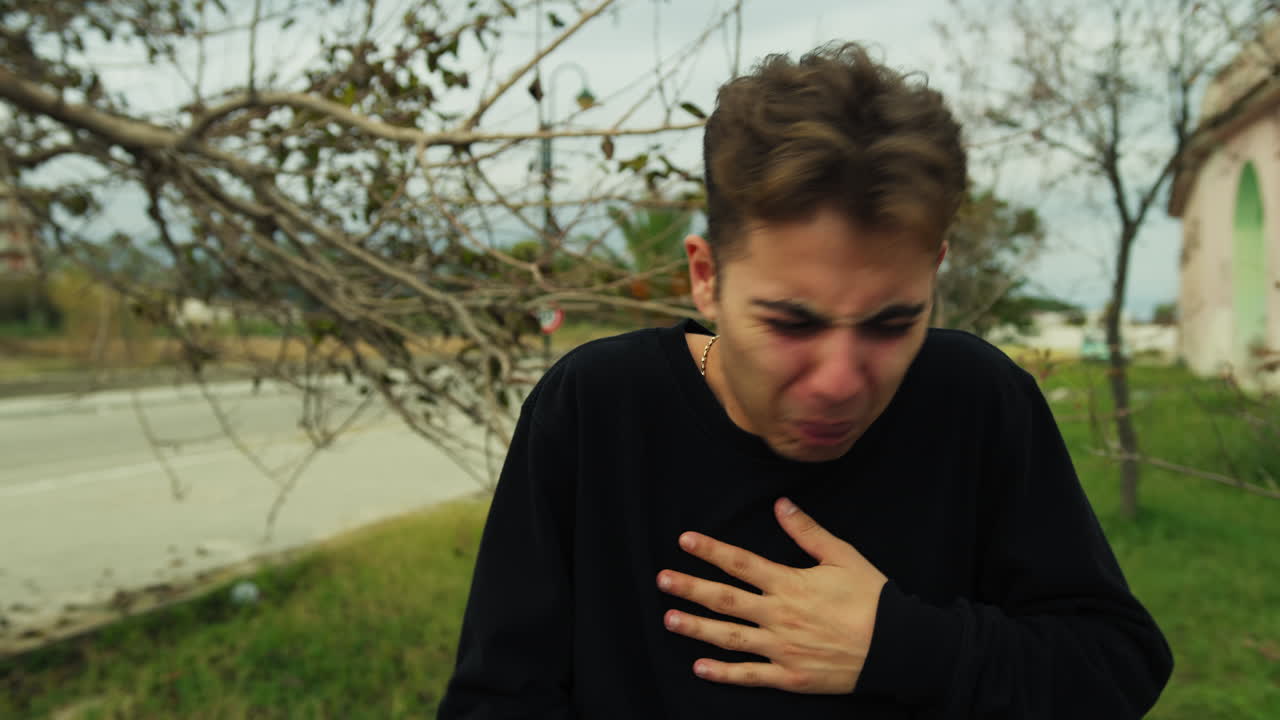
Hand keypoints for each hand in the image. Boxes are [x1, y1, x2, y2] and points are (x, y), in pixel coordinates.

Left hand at [656, 497, 887, 693]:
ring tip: (669, 620)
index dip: (711, 550)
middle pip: (725, 600)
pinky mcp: (790, 677)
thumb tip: (781, 505)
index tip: (685, 540)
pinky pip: (750, 676)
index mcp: (790, 584)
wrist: (898, 647)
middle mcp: (780, 616)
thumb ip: (808, 532)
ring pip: (730, 638)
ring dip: (697, 629)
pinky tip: (699, 668)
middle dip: (691, 588)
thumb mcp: (844, 556)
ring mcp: (782, 649)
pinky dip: (723, 674)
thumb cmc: (873, 599)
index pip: (741, 563)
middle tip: (662, 579)